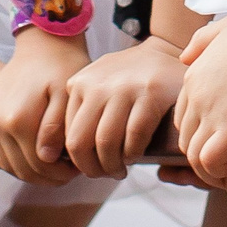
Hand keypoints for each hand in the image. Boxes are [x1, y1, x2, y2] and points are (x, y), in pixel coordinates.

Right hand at [0, 30, 89, 182]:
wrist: (42, 43)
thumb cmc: (61, 67)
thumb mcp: (67, 95)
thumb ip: (56, 128)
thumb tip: (46, 157)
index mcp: (17, 120)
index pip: (39, 167)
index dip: (60, 174)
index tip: (77, 169)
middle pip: (21, 169)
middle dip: (47, 176)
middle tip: (68, 171)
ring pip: (6, 165)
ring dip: (30, 170)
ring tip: (54, 164)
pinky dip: (13, 160)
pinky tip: (33, 154)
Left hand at [63, 35, 185, 177]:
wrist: (166, 52)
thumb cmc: (128, 78)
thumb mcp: (97, 84)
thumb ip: (80, 110)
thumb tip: (61, 153)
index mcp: (79, 84)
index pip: (65, 134)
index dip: (76, 160)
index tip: (89, 167)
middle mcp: (97, 84)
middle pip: (80, 142)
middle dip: (91, 168)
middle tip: (103, 173)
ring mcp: (124, 88)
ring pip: (105, 143)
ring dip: (112, 166)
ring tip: (119, 170)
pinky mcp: (150, 94)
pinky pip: (133, 137)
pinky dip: (131, 154)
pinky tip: (133, 156)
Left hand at [174, 9, 226, 181]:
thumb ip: (203, 40)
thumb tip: (184, 56)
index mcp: (195, 75)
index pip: (184, 114)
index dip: (200, 129)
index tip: (222, 135)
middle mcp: (196, 96)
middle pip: (186, 136)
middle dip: (203, 150)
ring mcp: (209, 115)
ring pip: (192, 154)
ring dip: (211, 165)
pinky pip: (208, 163)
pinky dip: (219, 170)